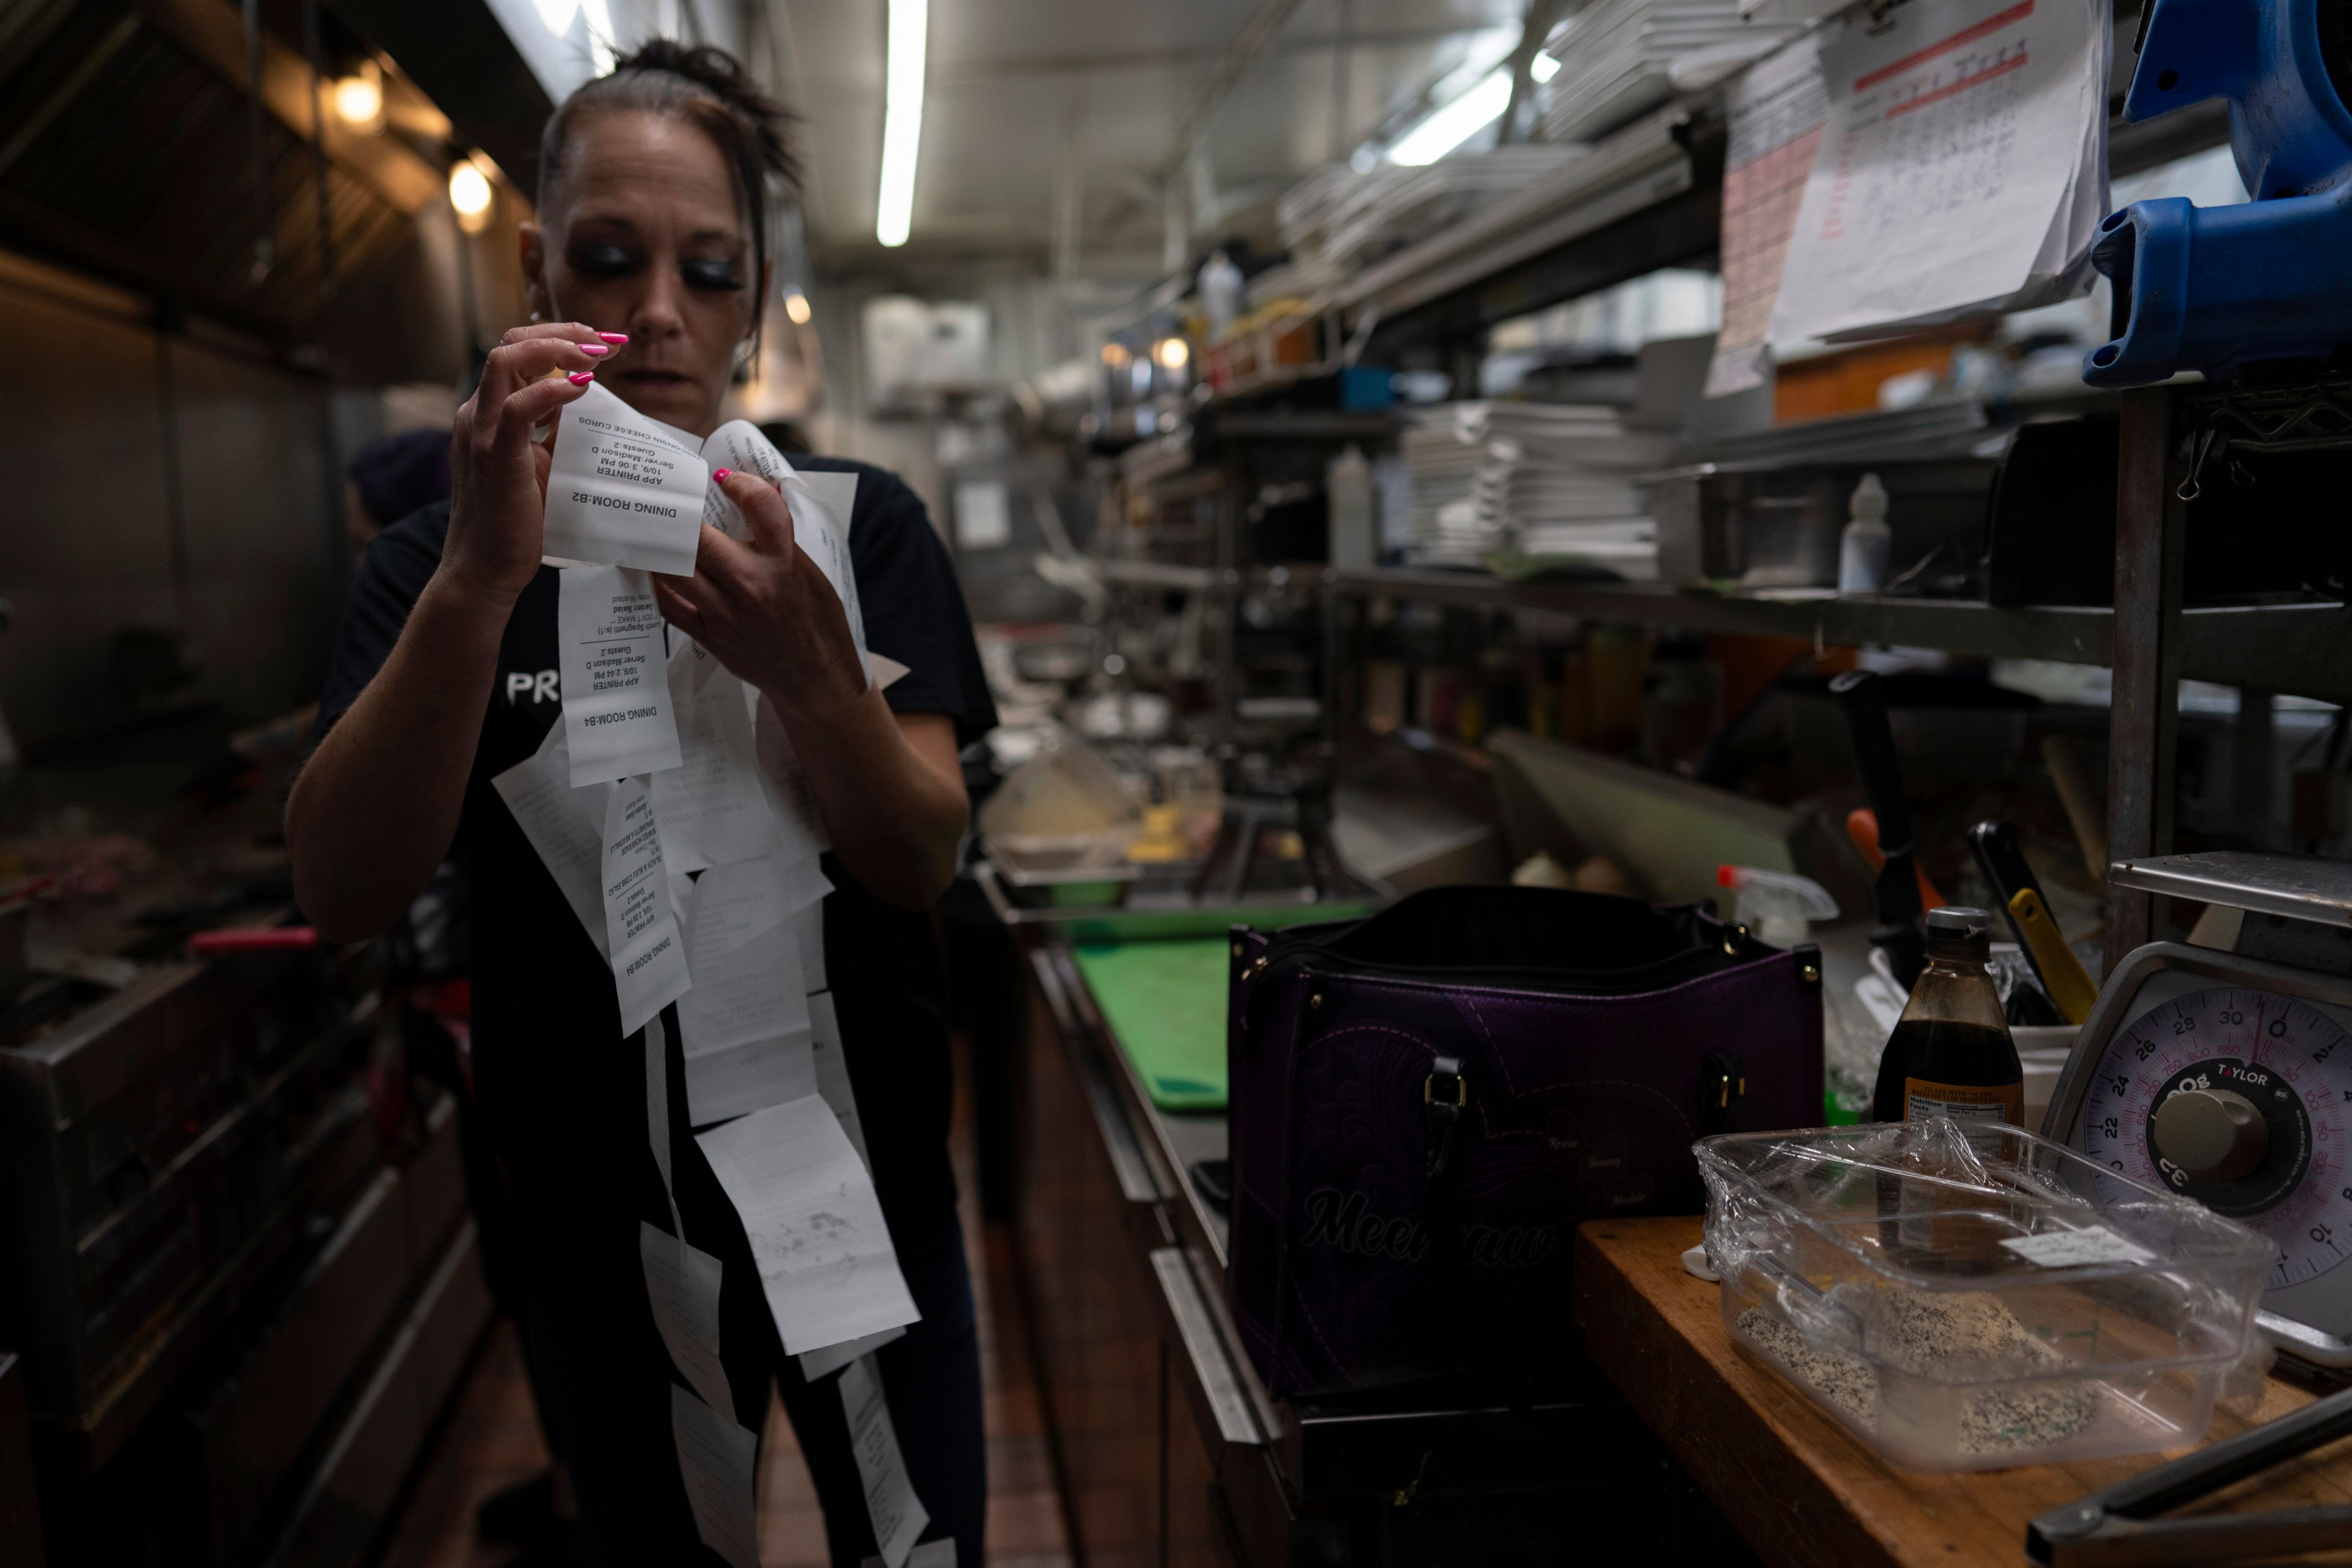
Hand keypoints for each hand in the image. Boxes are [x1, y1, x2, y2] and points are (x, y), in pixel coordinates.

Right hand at [437, 322, 618, 608]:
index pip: (519, 352)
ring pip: (507, 361)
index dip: (560, 339)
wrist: (486, 567)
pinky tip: (582, 389)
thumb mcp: (542, 462)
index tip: (603, 345)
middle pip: (512, 343)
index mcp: (490, 413)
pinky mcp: (495, 456)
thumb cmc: (517, 521)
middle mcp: (479, 413)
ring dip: (557, 349)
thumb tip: (590, 406)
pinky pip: (518, 408)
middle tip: (605, 343)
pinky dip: (552, 391)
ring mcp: (483, 432)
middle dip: (562, 333)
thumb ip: (555, 430)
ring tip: (596, 357)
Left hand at [651, 471, 865, 719]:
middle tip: (673, 499)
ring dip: (662, 545)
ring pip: (675, 569)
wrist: (816, 678)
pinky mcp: (710, 635)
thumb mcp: (809, 573)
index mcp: (785, 566)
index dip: (743, 484)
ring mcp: (726, 614)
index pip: (763, 508)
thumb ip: (779, 541)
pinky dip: (658, 582)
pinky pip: (670, 604)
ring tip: (657, 529)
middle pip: (700, 539)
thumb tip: (754, 501)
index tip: (728, 479)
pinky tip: (655, 567)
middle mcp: (752, 587)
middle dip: (682, 513)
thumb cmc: (817, 623)